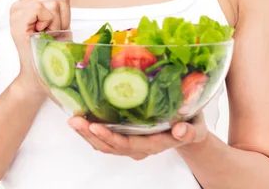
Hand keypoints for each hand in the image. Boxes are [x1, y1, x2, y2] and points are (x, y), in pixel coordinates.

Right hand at [10, 0, 76, 94]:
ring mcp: (17, 10)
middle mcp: (21, 3)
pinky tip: (42, 35)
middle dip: (64, 16)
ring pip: (54, 2)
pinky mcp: (17, 19)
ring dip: (58, 23)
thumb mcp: (59, 23)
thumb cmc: (50, 51)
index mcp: (30, 1)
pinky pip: (43, 9)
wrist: (40, 75)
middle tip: (53, 33)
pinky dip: (49, 24)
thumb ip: (59, 4)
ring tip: (47, 36)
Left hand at [67, 113, 208, 159]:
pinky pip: (106, 141)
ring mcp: (132, 146)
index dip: (111, 137)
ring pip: (106, 146)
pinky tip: (81, 121)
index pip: (130, 144)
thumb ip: (189, 130)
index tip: (96, 126)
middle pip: (112, 146)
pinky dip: (91, 133)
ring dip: (87, 135)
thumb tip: (180, 129)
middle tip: (75, 120)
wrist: (189, 131)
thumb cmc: (192, 124)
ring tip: (73, 121)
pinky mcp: (127, 140)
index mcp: (156, 143)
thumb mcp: (196, 126)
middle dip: (91, 134)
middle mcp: (141, 148)